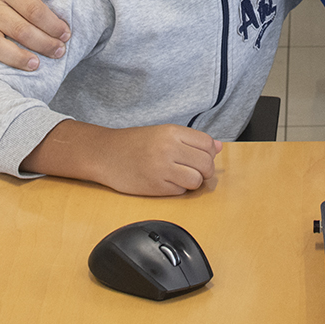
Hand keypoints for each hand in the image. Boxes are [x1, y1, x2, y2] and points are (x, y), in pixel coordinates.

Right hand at [96, 125, 222, 195]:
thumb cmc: (134, 143)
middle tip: (196, 170)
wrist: (106, 154)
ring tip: (181, 176)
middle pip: (206, 163)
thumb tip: (218, 146)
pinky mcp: (156, 186)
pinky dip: (179, 189)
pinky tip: (167, 181)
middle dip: (205, 170)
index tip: (201, 156)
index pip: (207, 144)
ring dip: (193, 182)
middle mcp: (168, 148)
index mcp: (171, 132)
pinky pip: (181, 191)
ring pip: (196, 180)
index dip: (209, 153)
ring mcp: (162, 168)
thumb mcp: (163, 133)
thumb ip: (191, 140)